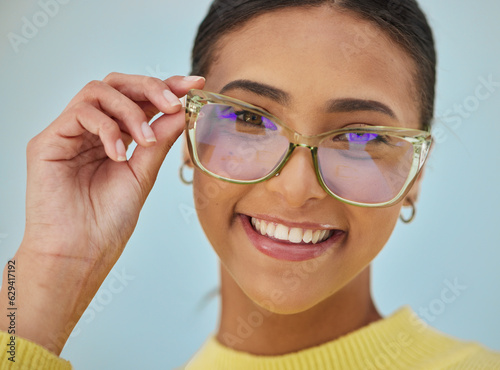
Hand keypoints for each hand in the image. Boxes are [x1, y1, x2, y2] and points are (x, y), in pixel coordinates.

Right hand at [0, 73, 204, 354]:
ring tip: (145, 140)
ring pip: (98, 91)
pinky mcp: (47, 141)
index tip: (194, 83)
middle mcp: (91, 131)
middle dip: (151, 88)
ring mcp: (68, 134)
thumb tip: (181, 110)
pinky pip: (80, 112)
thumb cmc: (108, 222)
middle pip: (118, 85)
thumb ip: (159, 140)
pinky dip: (107, 127)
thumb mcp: (143, 174)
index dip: (166, 87)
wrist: (81, 253)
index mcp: (114, 138)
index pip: (139, 100)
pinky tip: (118, 153)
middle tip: (174, 103)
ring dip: (130, 110)